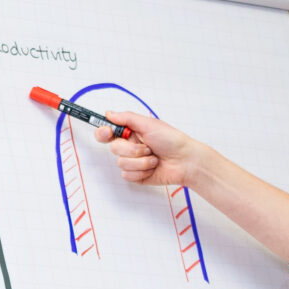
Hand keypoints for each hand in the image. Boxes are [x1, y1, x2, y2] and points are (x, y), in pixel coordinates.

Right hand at [96, 109, 214, 189]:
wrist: (185, 161)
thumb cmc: (172, 140)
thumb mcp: (149, 124)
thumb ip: (127, 118)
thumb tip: (109, 113)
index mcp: (131, 132)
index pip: (108, 132)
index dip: (103, 132)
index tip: (107, 132)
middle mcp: (130, 147)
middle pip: (114, 148)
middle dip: (132, 150)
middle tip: (148, 147)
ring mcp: (133, 162)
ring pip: (121, 164)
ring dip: (141, 162)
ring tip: (154, 158)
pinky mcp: (136, 176)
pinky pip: (127, 175)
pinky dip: (142, 172)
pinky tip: (153, 168)